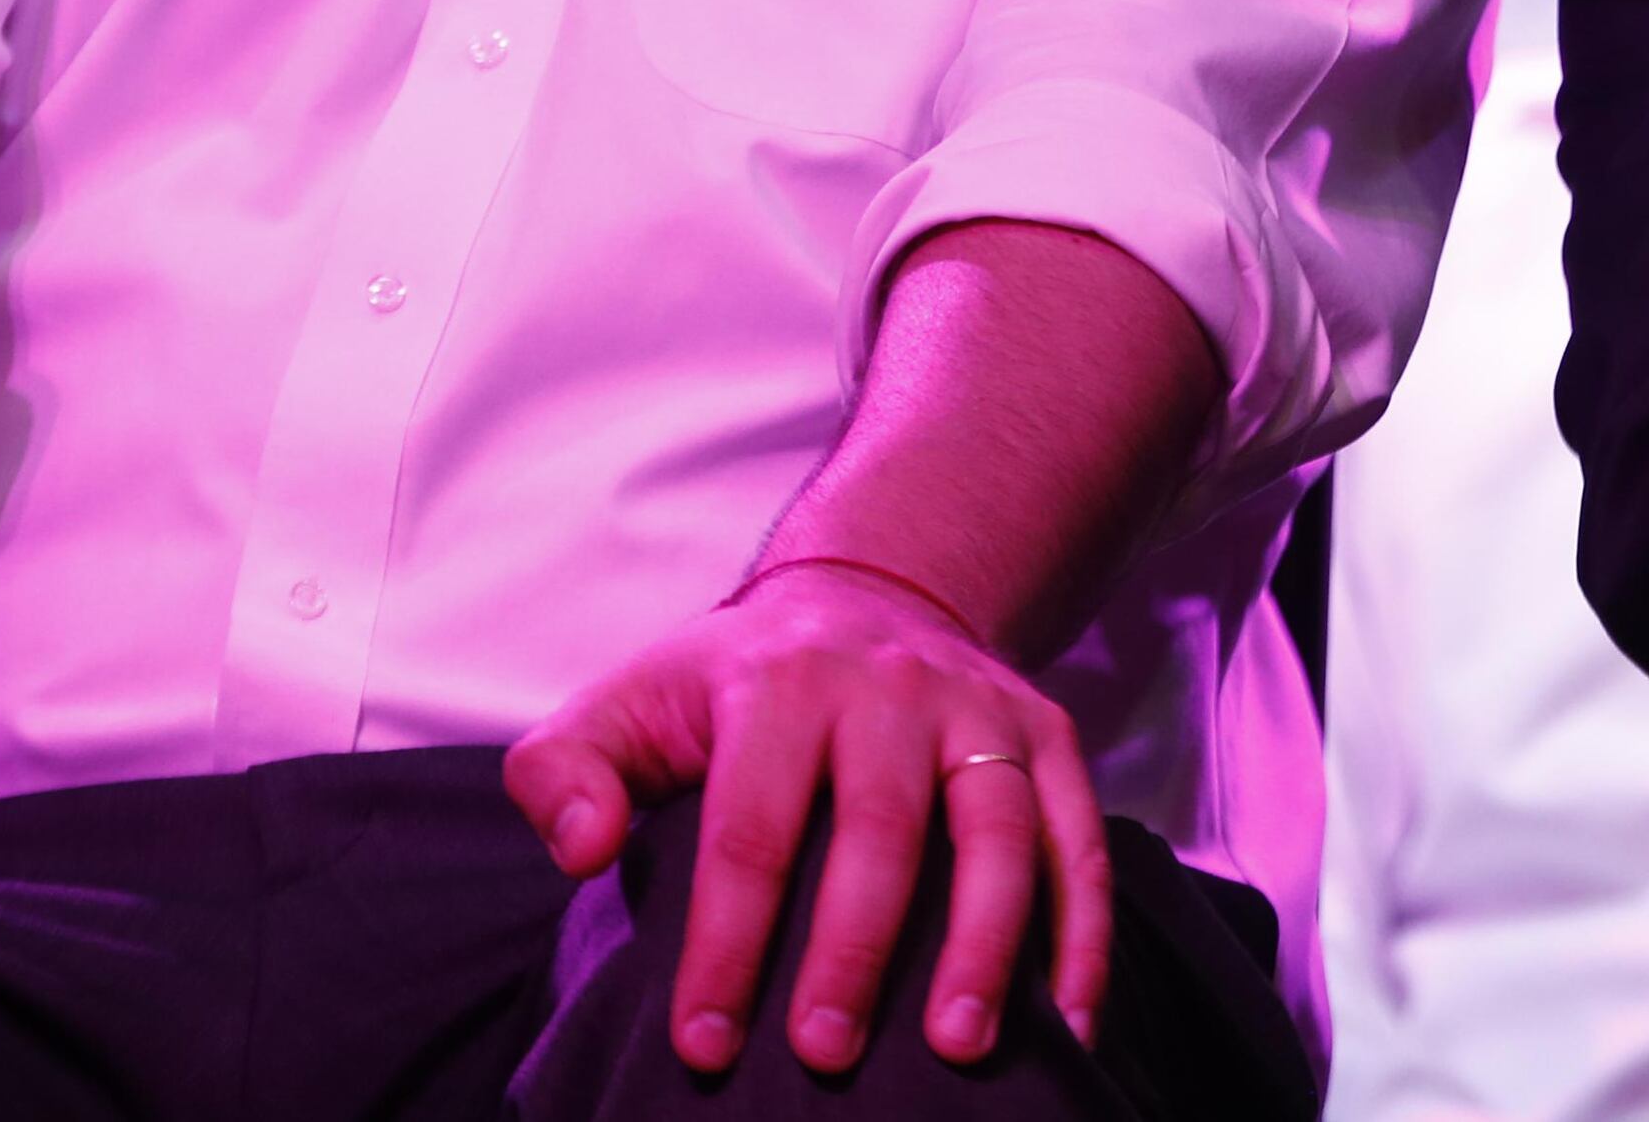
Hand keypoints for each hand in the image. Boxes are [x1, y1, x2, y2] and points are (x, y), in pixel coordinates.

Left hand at [506, 559, 1113, 1077]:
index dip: (725, 941)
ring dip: (986, 943)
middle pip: (881, 829)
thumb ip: (566, 769)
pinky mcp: (1049, 735)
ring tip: (958, 1047)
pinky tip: (1069, 1021)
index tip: (704, 1040)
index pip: (749, 825)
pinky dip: (1083, 931)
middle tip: (825, 1055)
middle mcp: (891, 686)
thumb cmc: (734, 684)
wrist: (871, 593)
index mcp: (780, 681)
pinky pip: (1080, 836)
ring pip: (997, 828)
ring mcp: (981, 709)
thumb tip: (584, 848)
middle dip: (853, 952)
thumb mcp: (629, 701)